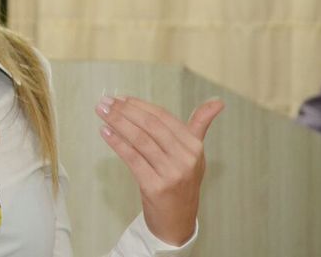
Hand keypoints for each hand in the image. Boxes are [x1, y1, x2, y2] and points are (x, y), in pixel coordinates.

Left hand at [95, 95, 224, 245]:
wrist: (177, 222)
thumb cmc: (181, 182)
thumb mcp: (194, 154)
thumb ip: (200, 125)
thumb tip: (218, 101)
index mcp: (194, 146)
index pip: (163, 117)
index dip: (139, 105)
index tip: (120, 98)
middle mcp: (186, 158)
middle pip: (150, 125)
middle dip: (125, 111)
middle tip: (105, 101)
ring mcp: (171, 173)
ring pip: (140, 139)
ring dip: (117, 122)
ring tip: (102, 112)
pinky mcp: (155, 187)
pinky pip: (132, 158)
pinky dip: (117, 143)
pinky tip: (105, 132)